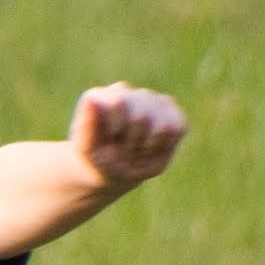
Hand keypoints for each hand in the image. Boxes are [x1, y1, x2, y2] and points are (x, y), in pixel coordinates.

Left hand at [69, 83, 187, 191]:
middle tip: (121, 152)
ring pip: (161, 125)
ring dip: (148, 146)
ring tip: (135, 150)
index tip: (106, 144)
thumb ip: (87, 125)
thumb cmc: (98, 160)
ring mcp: (149, 98)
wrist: (112, 172)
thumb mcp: (87, 150)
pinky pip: (178, 127)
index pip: (119, 103)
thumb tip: (91, 99)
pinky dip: (165, 145)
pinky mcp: (170, 109)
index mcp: (101, 97)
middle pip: (141, 117)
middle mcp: (125, 91)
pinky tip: (151, 147)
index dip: (117, 132)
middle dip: (132, 144)